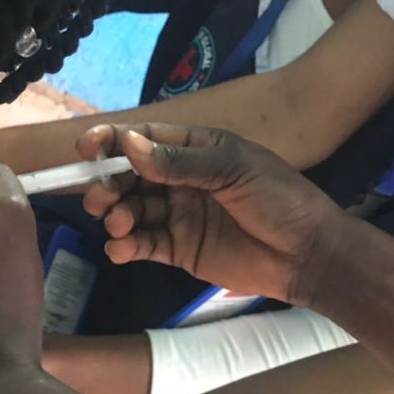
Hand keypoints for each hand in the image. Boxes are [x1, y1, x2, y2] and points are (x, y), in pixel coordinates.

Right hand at [77, 125, 345, 307]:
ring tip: (119, 224)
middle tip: (98, 197)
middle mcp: (181, 180)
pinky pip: (142, 244)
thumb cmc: (279, 199)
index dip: (112, 141)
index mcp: (196, 149)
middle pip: (129, 176)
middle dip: (107, 183)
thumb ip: (179, 162)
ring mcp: (178, 215)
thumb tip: (129, 144)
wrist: (308, 254)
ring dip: (115, 215)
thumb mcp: (233, 170)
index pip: (145, 139)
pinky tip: (121, 249)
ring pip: (131, 210)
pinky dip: (125, 246)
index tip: (86, 149)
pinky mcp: (179, 250)